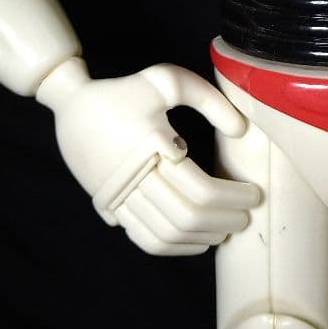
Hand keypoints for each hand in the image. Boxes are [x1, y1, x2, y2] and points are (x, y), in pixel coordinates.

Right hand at [37, 58, 259, 254]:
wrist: (72, 109)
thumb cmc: (127, 91)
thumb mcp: (168, 80)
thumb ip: (210, 100)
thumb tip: (240, 131)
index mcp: (149, 147)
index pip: (201, 189)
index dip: (233, 197)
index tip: (255, 194)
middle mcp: (132, 178)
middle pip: (187, 217)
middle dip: (224, 221)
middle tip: (247, 215)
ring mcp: (119, 198)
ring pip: (166, 235)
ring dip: (202, 237)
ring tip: (227, 229)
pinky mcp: (111, 209)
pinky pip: (145, 240)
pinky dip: (175, 247)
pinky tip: (199, 241)